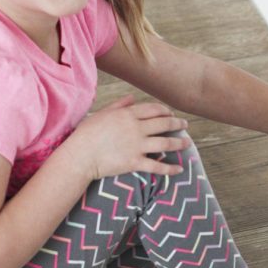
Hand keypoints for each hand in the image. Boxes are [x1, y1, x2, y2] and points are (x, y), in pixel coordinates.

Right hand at [70, 94, 190, 179]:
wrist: (79, 156)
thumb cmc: (86, 134)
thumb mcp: (102, 113)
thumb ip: (119, 105)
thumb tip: (132, 98)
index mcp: (128, 115)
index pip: (154, 110)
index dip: (165, 111)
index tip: (171, 114)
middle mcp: (136, 128)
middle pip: (164, 124)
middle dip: (177, 123)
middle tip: (185, 125)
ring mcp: (136, 146)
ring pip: (165, 143)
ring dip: (179, 143)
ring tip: (187, 143)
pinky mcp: (134, 163)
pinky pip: (157, 166)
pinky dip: (170, 168)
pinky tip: (179, 169)